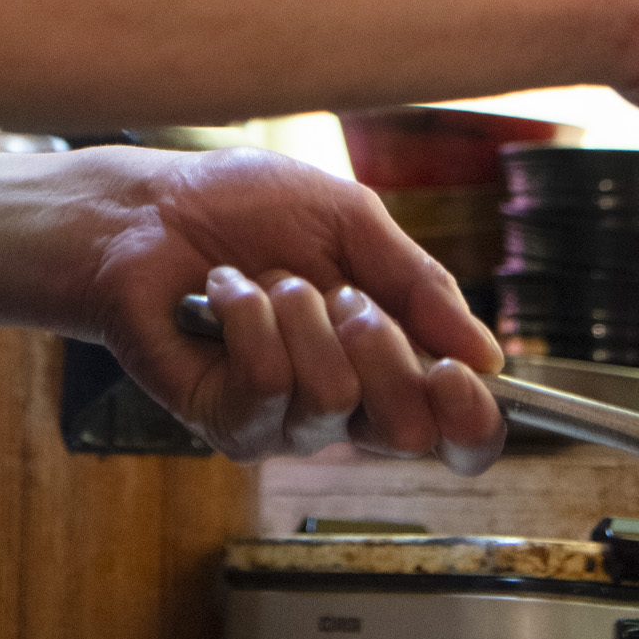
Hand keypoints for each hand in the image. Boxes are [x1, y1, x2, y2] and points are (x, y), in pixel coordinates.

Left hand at [77, 144, 505, 469]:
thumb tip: (487, 355)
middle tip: (344, 293)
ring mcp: (284, 420)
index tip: (461, 372)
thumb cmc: (245, 207)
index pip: (456, 430)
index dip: (474, 420)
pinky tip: (225, 291)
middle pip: (410, 433)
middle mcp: (345, 403)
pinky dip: (250, 319)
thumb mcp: (350, 220)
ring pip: (335, 400)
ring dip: (303, 315)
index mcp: (388, 358)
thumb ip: (420, 283)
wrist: (151, 206)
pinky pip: (268, 387)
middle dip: (385, 346)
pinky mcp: (227, 420)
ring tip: (268, 278)